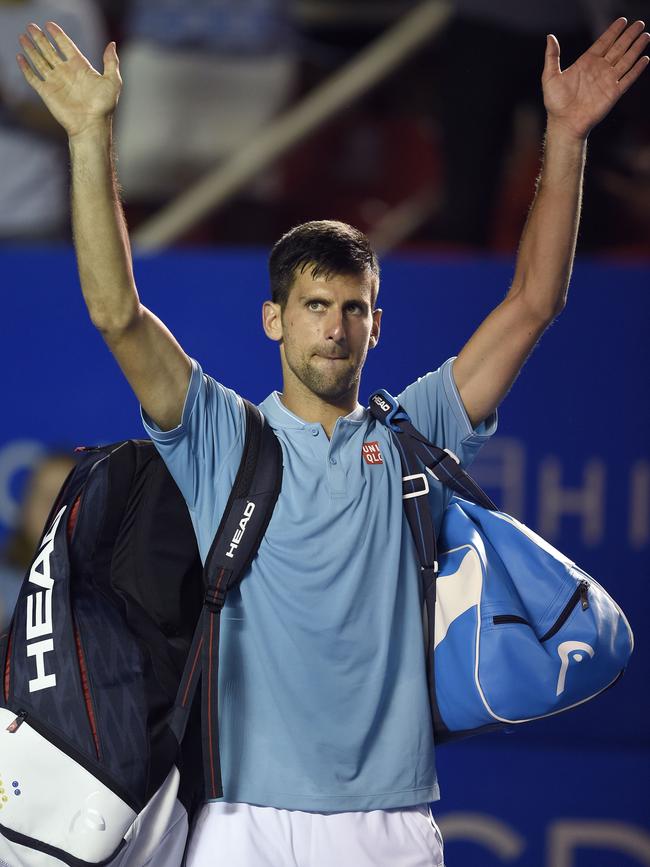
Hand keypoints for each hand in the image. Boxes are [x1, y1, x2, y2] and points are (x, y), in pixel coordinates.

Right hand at [16, 21, 120, 137]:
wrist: (92, 125)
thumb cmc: (104, 106)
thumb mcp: (112, 81)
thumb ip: (111, 62)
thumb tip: (112, 43)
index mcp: (80, 67)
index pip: (66, 45)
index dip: (58, 35)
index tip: (50, 24)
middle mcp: (66, 72)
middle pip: (49, 50)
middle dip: (40, 38)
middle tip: (31, 26)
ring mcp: (55, 82)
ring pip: (39, 61)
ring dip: (31, 49)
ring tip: (23, 36)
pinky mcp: (46, 92)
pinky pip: (33, 78)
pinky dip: (26, 68)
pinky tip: (20, 57)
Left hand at [542, 18, 648, 140]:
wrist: (565, 123)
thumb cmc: (555, 103)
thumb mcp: (550, 76)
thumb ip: (552, 56)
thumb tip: (550, 37)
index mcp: (586, 63)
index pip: (603, 42)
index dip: (613, 31)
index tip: (622, 21)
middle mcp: (599, 69)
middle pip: (618, 48)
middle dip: (629, 35)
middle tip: (639, 23)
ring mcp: (607, 80)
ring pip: (626, 60)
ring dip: (636, 48)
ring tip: (645, 36)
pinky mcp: (613, 93)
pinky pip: (628, 78)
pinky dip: (637, 69)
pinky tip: (645, 59)